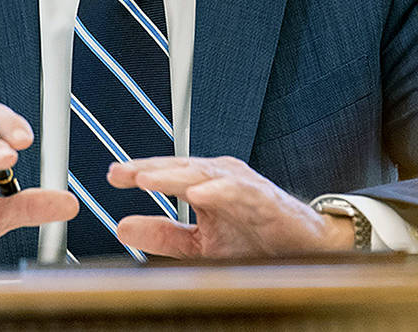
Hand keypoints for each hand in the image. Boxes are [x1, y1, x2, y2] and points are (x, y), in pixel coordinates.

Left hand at [107, 156, 354, 258]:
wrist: (306, 249)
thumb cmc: (255, 239)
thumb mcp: (199, 242)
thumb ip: (163, 235)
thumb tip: (122, 227)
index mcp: (204, 183)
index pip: (166, 173)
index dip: (139, 172)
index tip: (111, 175)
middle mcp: (221, 178)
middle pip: (179, 168)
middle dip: (150, 169)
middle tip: (122, 173)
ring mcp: (243, 186)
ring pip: (204, 175)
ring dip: (175, 176)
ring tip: (147, 179)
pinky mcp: (265, 199)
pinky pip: (239, 191)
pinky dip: (218, 191)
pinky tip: (198, 194)